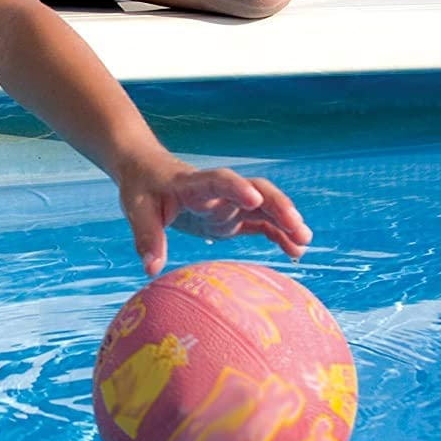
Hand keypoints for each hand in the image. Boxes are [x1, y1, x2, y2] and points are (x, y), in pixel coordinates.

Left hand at [117, 155, 312, 277]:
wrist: (146, 170)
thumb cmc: (141, 188)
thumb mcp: (136, 210)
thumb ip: (147, 238)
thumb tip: (151, 269)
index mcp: (193, 183)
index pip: (219, 180)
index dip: (236, 188)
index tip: (253, 199)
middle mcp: (218, 191)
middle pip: (255, 189)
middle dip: (277, 206)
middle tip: (298, 228)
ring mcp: (228, 202)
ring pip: (265, 206)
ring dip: (285, 220)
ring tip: (304, 243)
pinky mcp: (232, 216)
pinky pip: (261, 223)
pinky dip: (278, 234)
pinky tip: (295, 251)